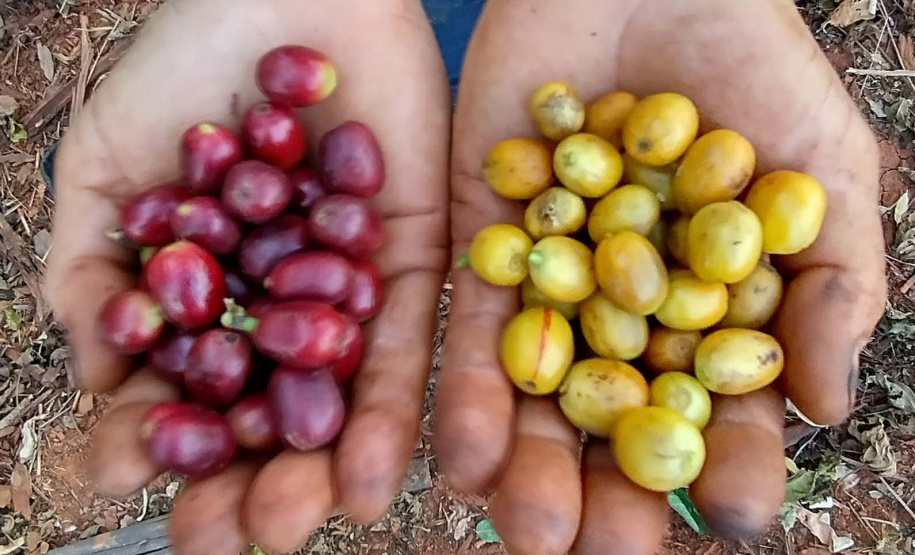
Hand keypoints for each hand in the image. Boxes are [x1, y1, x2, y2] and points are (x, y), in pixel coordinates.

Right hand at [45, 1, 449, 552]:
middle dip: (247, 481)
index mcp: (212, 304)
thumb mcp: (107, 173)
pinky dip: (392, 409)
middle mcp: (285, 311)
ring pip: (341, 400)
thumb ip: (90, 274)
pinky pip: (411, 346)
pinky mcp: (418, 262)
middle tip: (231, 537)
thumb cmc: (179, 74)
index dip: (155, 440)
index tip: (128, 479)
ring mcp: (353, 293)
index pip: (182, 394)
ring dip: (321, 469)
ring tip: (297, 521)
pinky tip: (376, 474)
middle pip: (267, 418)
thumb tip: (100, 379)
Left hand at [435, 0, 884, 552]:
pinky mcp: (482, 247)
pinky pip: (469, 327)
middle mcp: (622, 316)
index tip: (735, 516)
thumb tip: (828, 411)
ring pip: (536, 393)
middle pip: (616, 422)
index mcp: (707, 315)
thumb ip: (834, 286)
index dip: (727, 463)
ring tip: (527, 529)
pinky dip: (468, 389)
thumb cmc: (755, 71)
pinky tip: (463, 457)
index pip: (717, 410)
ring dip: (530, 466)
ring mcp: (549, 285)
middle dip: (610, 493)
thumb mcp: (820, 172)